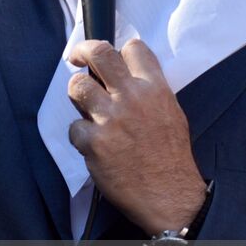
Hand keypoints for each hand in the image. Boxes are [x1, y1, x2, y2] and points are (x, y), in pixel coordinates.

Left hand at [66, 38, 206, 234]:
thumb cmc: (170, 158)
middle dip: (82, 50)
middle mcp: (132, 98)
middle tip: (76, 58)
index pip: (133, 48)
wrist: (170, 196)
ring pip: (77, 86)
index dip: (118, 50)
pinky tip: (94, 145)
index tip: (109, 58)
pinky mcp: (94, 142)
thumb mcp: (171, 113)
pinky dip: (81, 135)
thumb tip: (124, 77)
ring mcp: (111, 119)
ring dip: (78, 95)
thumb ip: (149, 91)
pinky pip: (74, 127)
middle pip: (99, 53)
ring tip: (86, 108)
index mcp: (155, 89)